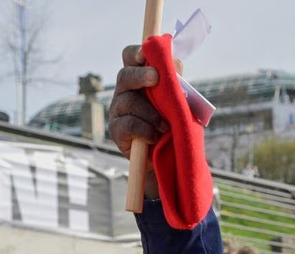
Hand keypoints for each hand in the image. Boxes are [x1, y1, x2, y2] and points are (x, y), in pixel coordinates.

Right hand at [107, 45, 164, 196]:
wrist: (166, 159)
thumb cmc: (172, 126)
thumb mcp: (178, 104)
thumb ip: (176, 85)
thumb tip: (178, 62)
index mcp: (138, 80)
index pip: (129, 58)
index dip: (135, 53)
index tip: (145, 53)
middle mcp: (124, 92)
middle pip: (124, 76)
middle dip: (140, 75)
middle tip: (155, 78)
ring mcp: (117, 111)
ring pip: (128, 102)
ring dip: (150, 113)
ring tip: (165, 126)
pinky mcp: (116, 131)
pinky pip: (129, 125)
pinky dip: (145, 130)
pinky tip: (155, 137)